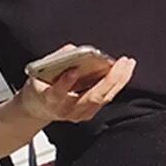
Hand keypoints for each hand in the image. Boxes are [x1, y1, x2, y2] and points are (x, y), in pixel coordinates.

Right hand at [17, 44, 135, 123]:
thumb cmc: (39, 88)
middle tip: (121, 62)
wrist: (37, 109)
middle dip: (109, 79)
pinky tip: (124, 71)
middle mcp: (66, 110)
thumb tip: (74, 50)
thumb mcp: (37, 72)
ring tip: (128, 63)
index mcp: (49, 99)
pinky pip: (106, 98)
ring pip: (103, 98)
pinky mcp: (88, 114)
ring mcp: (78, 114)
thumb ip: (55, 61)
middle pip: (91, 97)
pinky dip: (116, 84)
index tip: (73, 70)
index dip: (65, 83)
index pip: (57, 93)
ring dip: (118, 80)